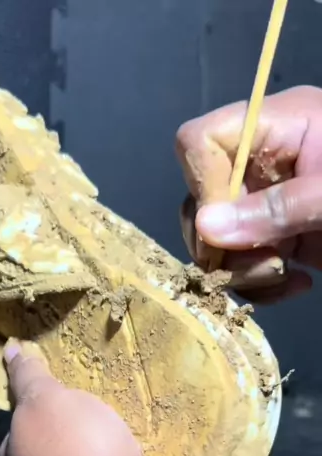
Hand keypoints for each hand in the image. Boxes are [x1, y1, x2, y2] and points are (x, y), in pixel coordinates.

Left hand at [0, 340, 149, 455]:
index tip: (68, 401)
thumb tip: (9, 351)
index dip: (43, 406)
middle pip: (46, 448)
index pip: (19, 425)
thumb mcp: (47, 398)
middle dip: (67, 435)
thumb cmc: (76, 448)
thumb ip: (29, 377)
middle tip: (96, 419)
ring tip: (115, 442)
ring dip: (91, 455)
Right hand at [176, 86, 321, 302]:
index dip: (202, 183)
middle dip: (224, 242)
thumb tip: (206, 227)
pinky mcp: (281, 237)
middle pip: (201, 197)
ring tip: (286, 277)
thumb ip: (279, 208)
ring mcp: (270, 202)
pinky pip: (243, 263)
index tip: (225, 226)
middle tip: (266, 265)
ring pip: (218, 239)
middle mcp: (264, 162)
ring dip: (244, 269)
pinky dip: (261, 284)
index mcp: (279, 126)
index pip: (201, 140)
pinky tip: (298, 286)